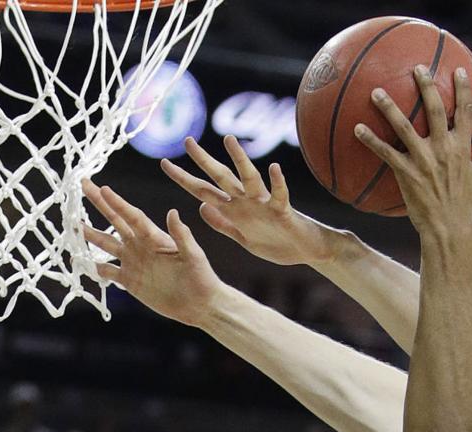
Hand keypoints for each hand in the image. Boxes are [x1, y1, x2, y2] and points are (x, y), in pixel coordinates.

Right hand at [82, 180, 222, 326]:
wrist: (201, 305)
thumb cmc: (202, 278)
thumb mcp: (193, 256)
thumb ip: (182, 236)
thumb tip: (173, 212)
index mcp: (155, 237)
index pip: (132, 216)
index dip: (117, 203)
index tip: (103, 188)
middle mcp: (140, 246)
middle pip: (115, 221)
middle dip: (99, 203)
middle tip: (83, 185)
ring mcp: (133, 263)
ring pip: (107, 245)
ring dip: (90, 234)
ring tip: (73, 223)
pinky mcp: (130, 281)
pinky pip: (108, 272)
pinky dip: (95, 267)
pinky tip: (81, 260)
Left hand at [162, 136, 332, 266]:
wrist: (307, 251)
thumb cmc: (277, 244)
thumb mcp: (242, 238)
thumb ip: (223, 224)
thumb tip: (201, 207)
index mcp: (235, 210)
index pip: (204, 191)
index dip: (184, 179)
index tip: (164, 163)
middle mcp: (247, 202)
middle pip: (220, 178)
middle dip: (203, 161)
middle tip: (187, 140)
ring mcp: (264, 205)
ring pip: (249, 179)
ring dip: (239, 160)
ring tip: (229, 140)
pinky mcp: (283, 211)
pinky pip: (280, 195)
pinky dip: (278, 182)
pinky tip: (274, 168)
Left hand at [356, 66, 471, 235]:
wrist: (448, 228)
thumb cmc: (464, 204)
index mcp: (463, 148)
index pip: (466, 112)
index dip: (464, 89)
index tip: (459, 70)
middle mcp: (444, 149)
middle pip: (435, 110)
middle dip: (427, 86)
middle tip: (417, 68)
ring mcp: (424, 160)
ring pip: (405, 127)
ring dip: (389, 108)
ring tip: (376, 92)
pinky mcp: (407, 174)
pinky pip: (386, 153)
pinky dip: (371, 140)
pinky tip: (357, 129)